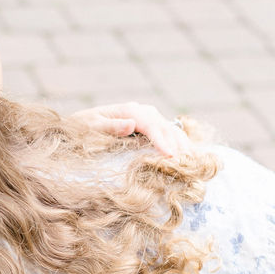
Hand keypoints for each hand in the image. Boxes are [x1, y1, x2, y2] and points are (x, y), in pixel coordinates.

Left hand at [74, 102, 190, 155]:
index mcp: (128, 110)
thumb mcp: (91, 126)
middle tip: (188, 163)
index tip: (170, 156)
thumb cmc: (82, 127)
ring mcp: (147, 118)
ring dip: (183, 144)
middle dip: (177, 144)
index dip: (161, 140)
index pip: (150, 124)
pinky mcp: (150, 126)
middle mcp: (141, 112)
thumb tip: (132, 123)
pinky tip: (190, 154)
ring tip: (195, 160)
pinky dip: (180, 143)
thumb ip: (110, 126)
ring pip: (170, 129)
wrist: (79, 124)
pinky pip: (168, 133)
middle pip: (164, 126)